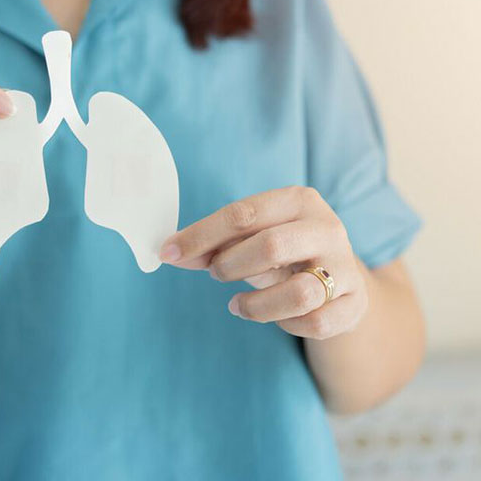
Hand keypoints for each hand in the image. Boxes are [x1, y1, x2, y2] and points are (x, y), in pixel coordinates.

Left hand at [159, 186, 367, 339]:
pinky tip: (277, 318)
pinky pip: (316, 322)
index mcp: (298, 201)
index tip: (168, 253)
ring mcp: (346, 267)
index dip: (200, 235)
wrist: (343, 282)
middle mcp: (327, 228)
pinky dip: (287, 324)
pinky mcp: (356, 304)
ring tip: (237, 305)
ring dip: (256, 305)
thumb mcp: (250, 241)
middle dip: (231, 265)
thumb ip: (212, 246)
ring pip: (298, 293)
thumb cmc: (284, 255)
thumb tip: (168, 252)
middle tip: (217, 275)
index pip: (243, 214)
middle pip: (271, 246)